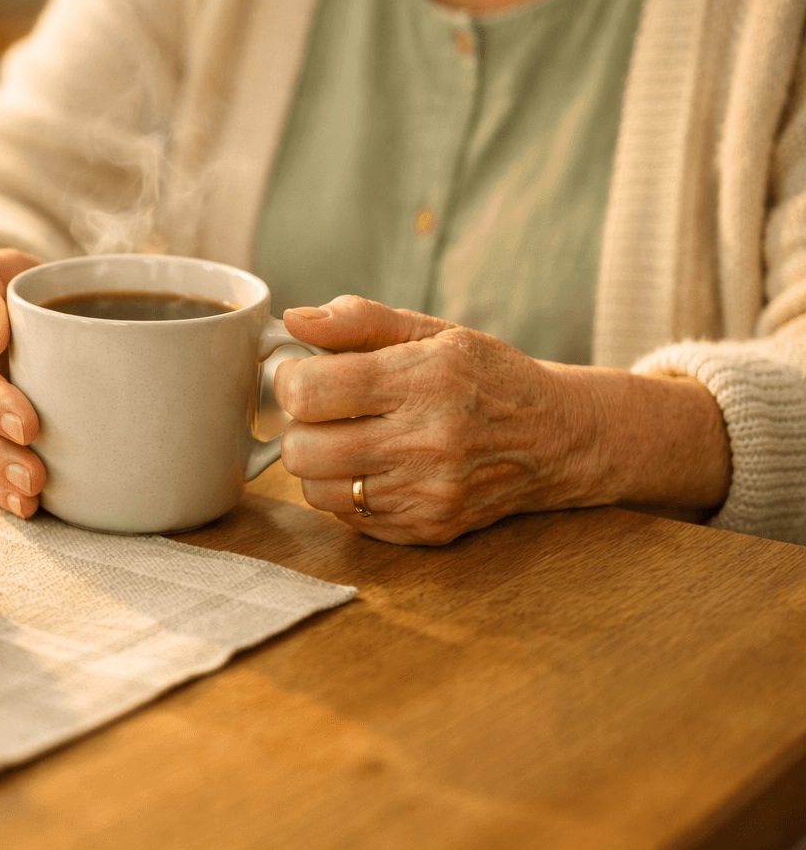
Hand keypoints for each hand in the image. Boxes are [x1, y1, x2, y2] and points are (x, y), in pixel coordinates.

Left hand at [273, 295, 598, 544]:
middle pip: (302, 450)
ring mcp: (428, 494)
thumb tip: (294, 319)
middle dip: (299, 426)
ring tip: (349, 438)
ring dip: (319, 464)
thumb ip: (358, 320)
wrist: (560, 438)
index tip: (302, 373)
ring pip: (315, 491)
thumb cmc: (489, 377)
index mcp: (425, 380)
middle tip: (322, 411)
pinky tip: (377, 467)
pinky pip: (347, 517)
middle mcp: (428, 443)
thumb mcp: (432, 331)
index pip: (310, 393)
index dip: (290, 379)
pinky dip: (348, 492)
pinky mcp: (427, 530)